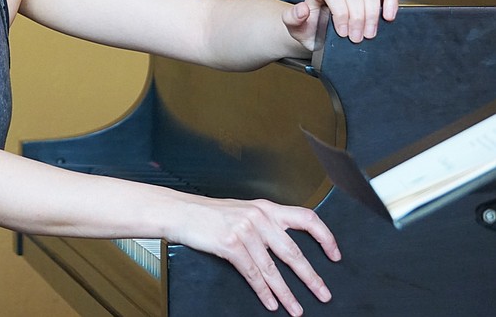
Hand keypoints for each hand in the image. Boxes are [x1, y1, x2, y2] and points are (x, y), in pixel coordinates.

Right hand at [175, 196, 338, 315]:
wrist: (180, 212)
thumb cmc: (210, 214)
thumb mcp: (243, 212)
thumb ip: (265, 224)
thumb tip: (285, 246)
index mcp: (267, 208)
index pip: (306, 218)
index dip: (325, 237)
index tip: (335, 254)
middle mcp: (259, 217)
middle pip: (293, 252)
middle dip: (311, 277)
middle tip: (323, 293)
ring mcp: (245, 230)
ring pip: (273, 269)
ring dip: (287, 293)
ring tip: (297, 309)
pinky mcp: (230, 244)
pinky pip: (253, 274)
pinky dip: (263, 292)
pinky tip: (270, 303)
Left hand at [283, 0, 399, 50]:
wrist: (325, 32)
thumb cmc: (312, 29)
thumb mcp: (297, 28)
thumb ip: (292, 19)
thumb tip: (302, 9)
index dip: (340, 12)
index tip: (343, 33)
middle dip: (357, 16)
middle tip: (357, 38)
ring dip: (372, 13)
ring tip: (369, 33)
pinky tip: (389, 16)